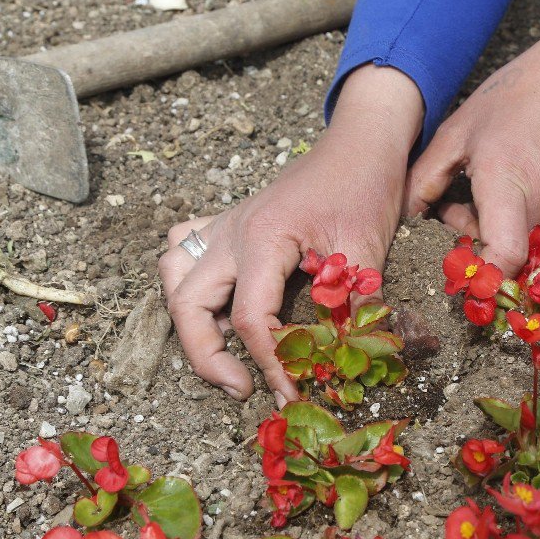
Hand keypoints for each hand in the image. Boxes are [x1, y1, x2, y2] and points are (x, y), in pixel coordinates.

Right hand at [158, 65, 423, 400]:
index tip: (291, 393)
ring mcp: (223, 224)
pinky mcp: (228, 222)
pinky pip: (182, 249)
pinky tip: (214, 299)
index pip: (249, 318)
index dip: (269, 364)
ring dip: (189, 320)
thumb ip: (352, 308)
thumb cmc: (364, 190)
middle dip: (207, 356)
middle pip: (188, 304)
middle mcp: (230, 232)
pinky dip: (185, 279)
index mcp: (263, 238)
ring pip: (173, 276)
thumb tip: (345, 362)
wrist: (360, 145)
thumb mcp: (367, 253)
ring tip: (224, 348)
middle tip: (242, 387)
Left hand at [405, 41, 539, 276]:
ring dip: (500, 227)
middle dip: (475, 240)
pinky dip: (527, 217)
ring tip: (492, 185)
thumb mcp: (457, 131)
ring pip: (525, 241)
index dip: (484, 277)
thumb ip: (424, 180)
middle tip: (458, 205)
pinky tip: (524, 181)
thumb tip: (405, 218)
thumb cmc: (514, 98)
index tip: (464, 275)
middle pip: (505, 252)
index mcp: (508, 182)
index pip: (505, 255)